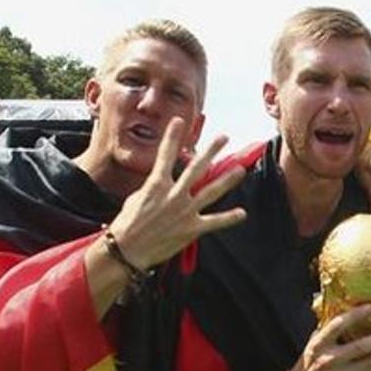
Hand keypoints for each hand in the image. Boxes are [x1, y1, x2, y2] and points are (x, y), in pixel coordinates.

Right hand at [106, 118, 247, 270]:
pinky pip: (214, 222)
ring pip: (211, 192)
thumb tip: (160, 181)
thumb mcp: (136, 199)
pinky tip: (242, 213)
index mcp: (156, 184)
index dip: (172, 136)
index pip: (165, 155)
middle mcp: (173, 194)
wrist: (127, 250)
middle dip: (211, 151)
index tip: (178, 120)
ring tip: (241, 170)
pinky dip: (229, 218)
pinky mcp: (191, 228)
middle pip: (196, 168)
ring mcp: (184, 211)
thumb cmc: (128, 224)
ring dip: (227, 180)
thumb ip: (153, 188)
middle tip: (223, 137)